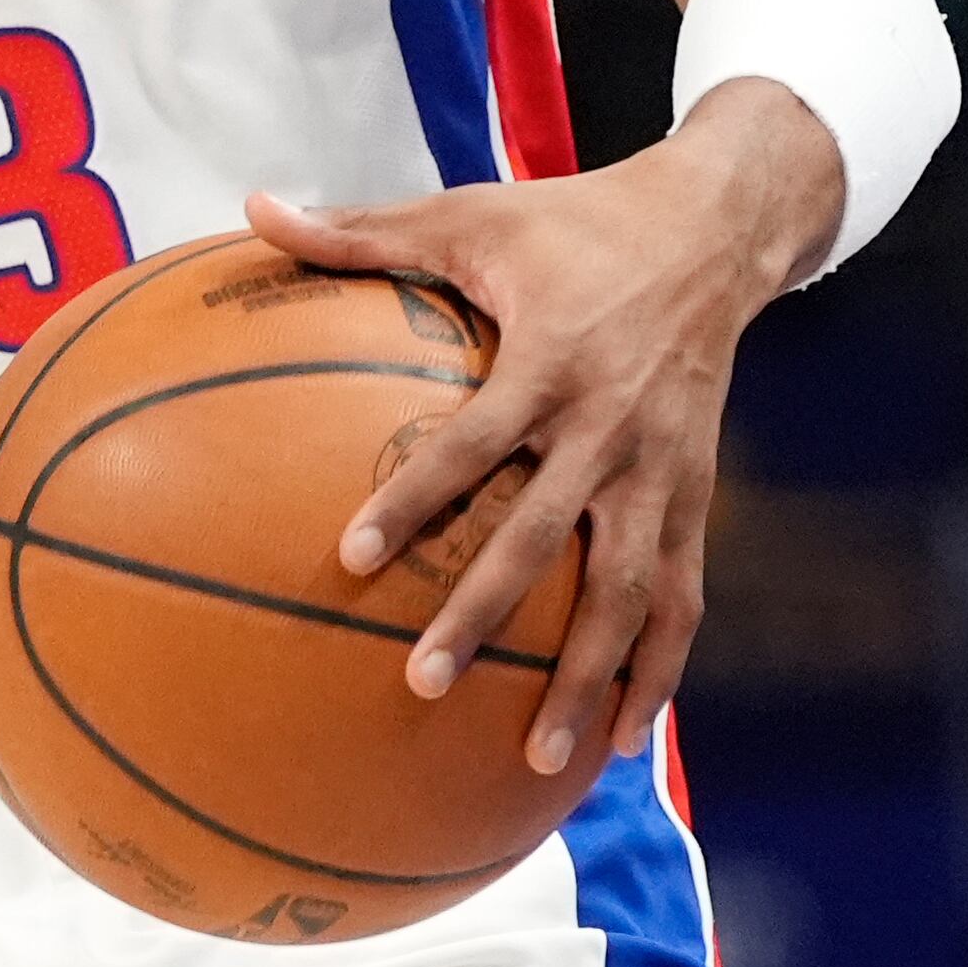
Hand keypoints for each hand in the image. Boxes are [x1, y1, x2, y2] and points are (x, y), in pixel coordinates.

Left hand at [248, 78, 838, 780]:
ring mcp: (661, 470)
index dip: (415, 498)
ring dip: (588, 677)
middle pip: (545, 537)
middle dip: (486, 615)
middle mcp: (611, 426)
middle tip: (423, 683)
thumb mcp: (470, 213)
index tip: (350, 558)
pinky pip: (683, 596)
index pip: (474, 442)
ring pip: (629, 592)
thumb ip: (361, 228)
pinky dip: (660, 671)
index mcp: (552, 360)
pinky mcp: (696, 495)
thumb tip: (253, 208)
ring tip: (540, 758)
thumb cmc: (572, 222)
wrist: (713, 228)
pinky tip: (622, 739)